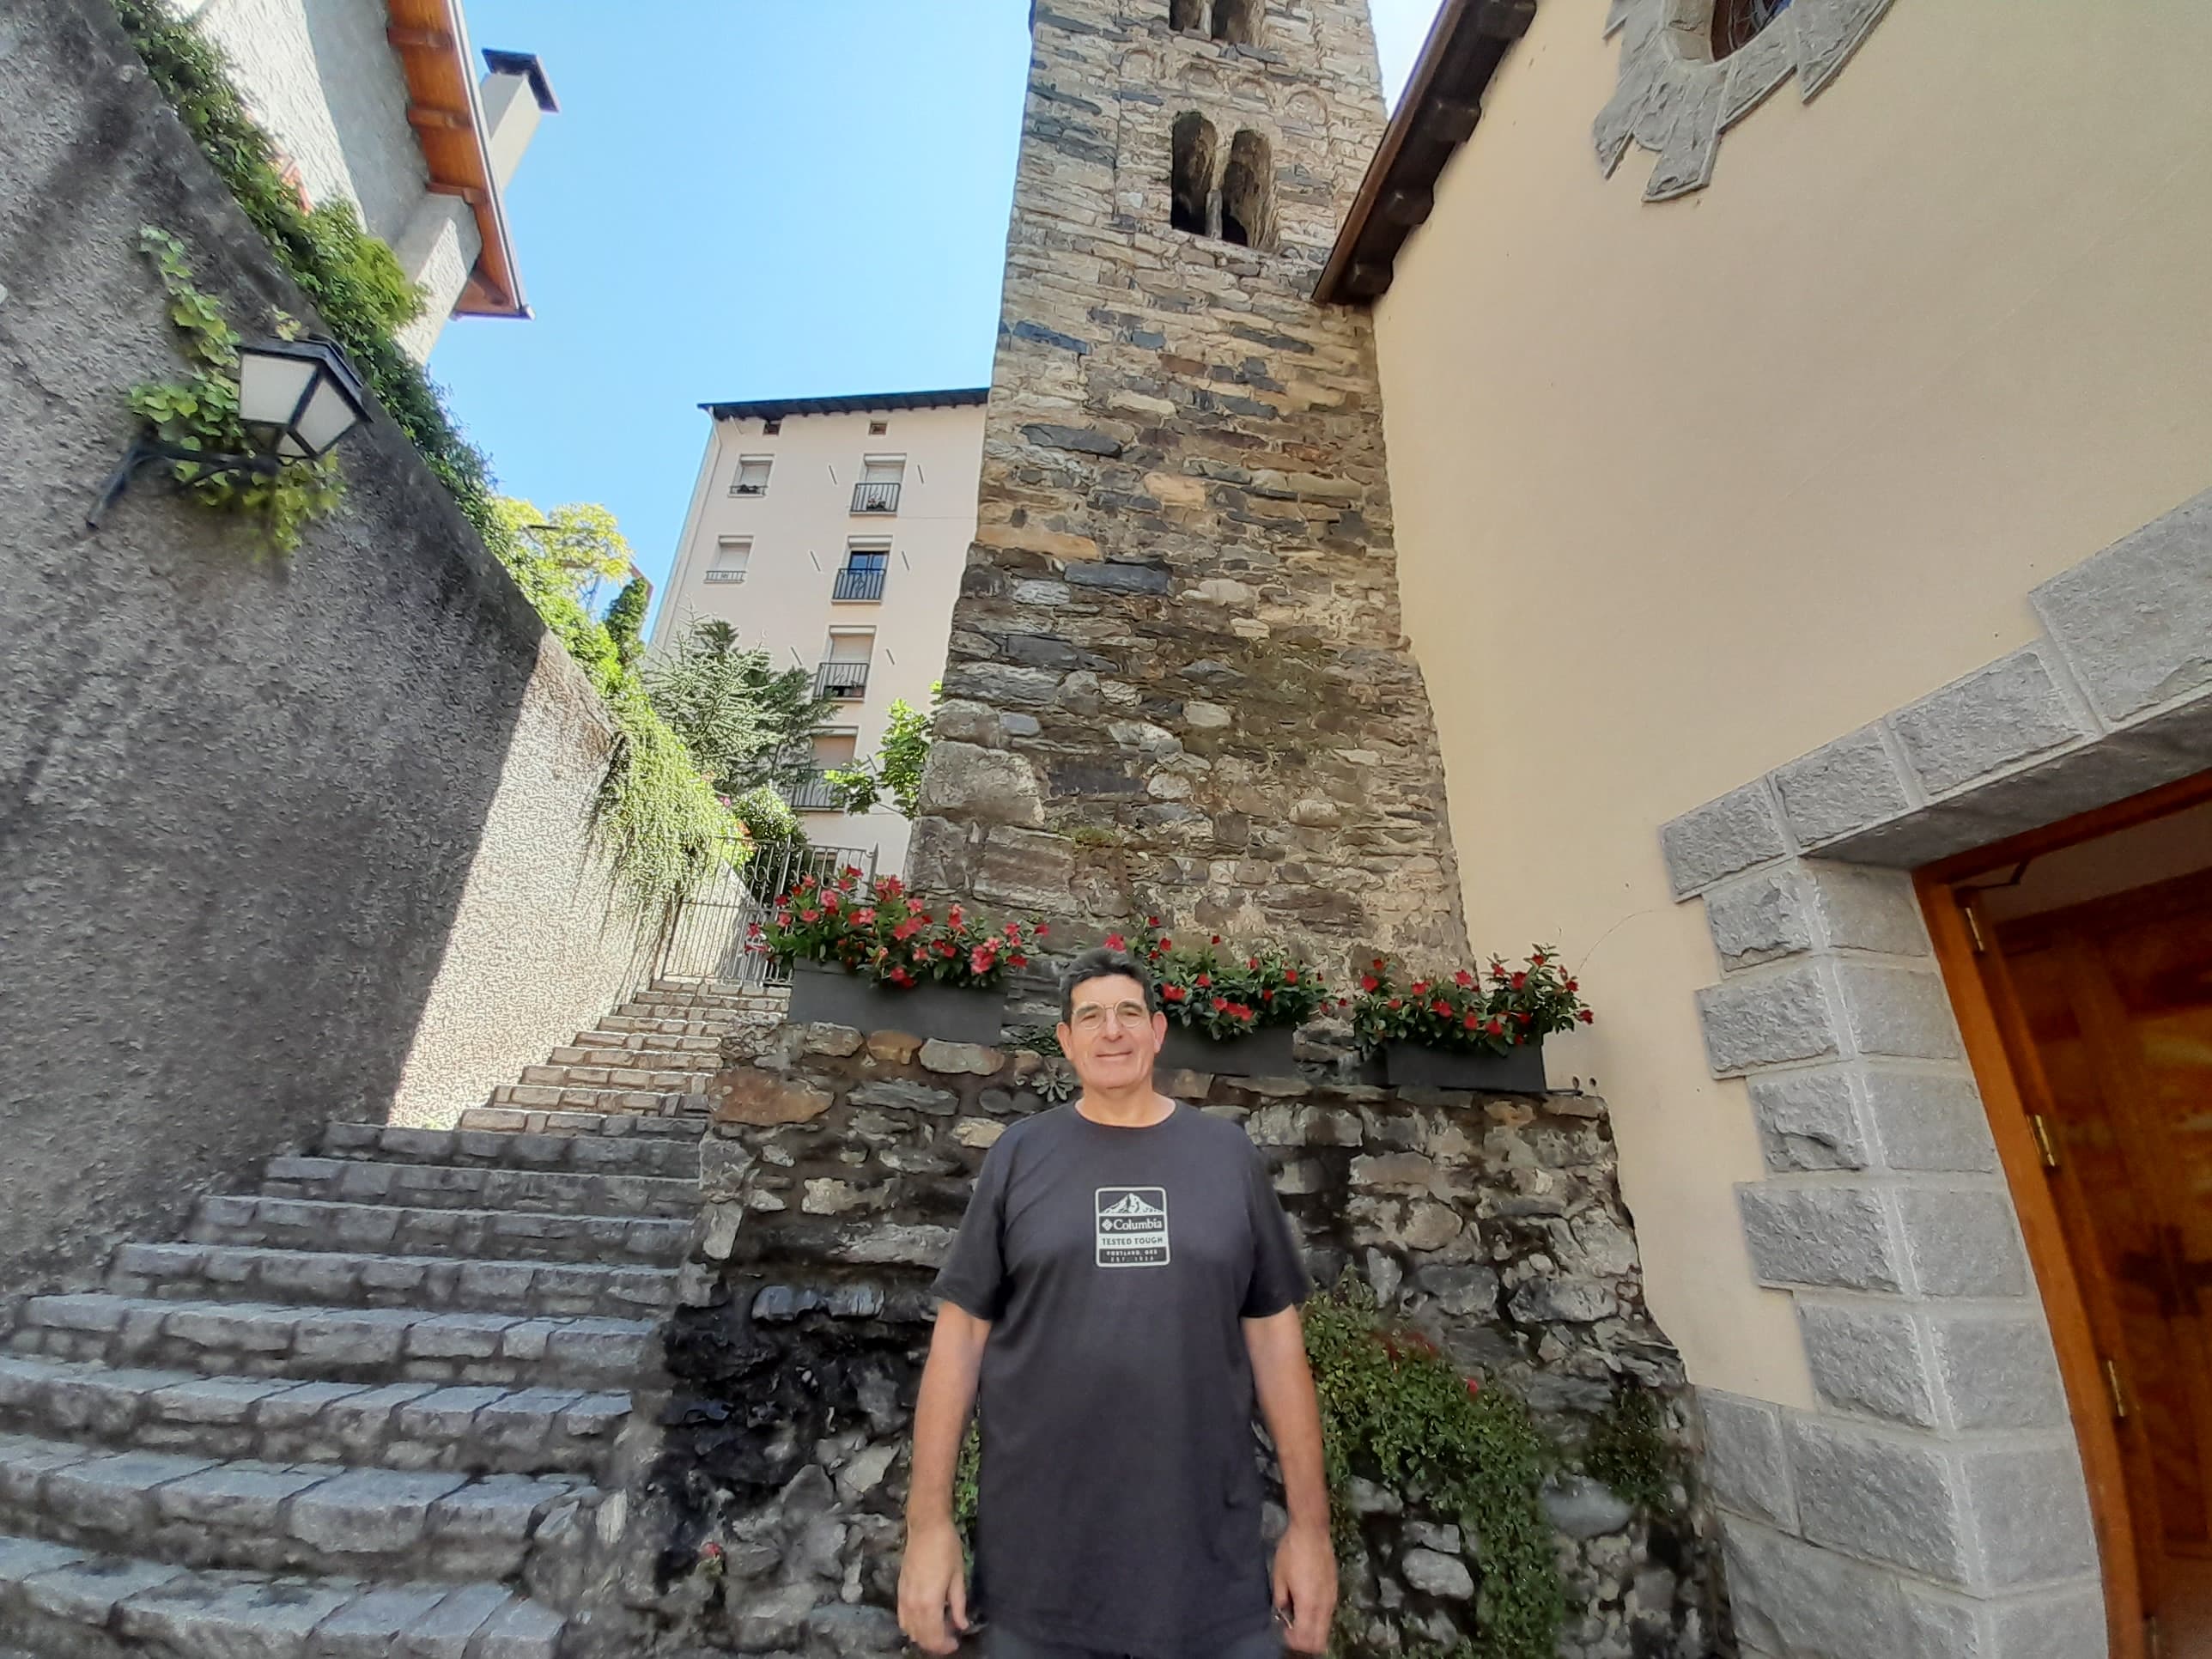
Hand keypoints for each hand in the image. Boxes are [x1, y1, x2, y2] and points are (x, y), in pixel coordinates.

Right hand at [898, 1521, 971, 1655]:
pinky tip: (924, 1620)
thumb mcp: (958, 1576)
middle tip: (950, 1638)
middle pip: (920, 1636)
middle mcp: (913, 1603)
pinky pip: (902, 1617)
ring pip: (909, 1629)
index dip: (945, 1645)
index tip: (956, 1643)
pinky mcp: (899, 1590)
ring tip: (939, 1629)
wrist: (926, 1527)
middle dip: (935, 1643)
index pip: (934, 1636)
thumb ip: (958, 1604)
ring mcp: (903, 1597)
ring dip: (923, 1635)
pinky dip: (912, 1625)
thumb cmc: (946, 1548)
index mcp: (929, 1601)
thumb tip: (962, 1625)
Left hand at [1271, 1521, 1336, 1653]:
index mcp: (1307, 1604)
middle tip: (1290, 1630)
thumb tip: (1283, 1613)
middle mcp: (1323, 1606)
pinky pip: (1328, 1616)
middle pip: (1319, 1641)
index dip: (1292, 1641)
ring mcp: (1331, 1599)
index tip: (1283, 1631)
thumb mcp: (1279, 1576)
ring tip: (1297, 1619)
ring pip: (1326, 1629)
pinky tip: (1306, 1607)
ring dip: (1312, 1632)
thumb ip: (1281, 1599)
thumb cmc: (1291, 1552)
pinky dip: (1318, 1620)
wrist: (1312, 1531)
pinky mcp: (1335, 1591)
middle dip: (1304, 1642)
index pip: (1304, 1638)